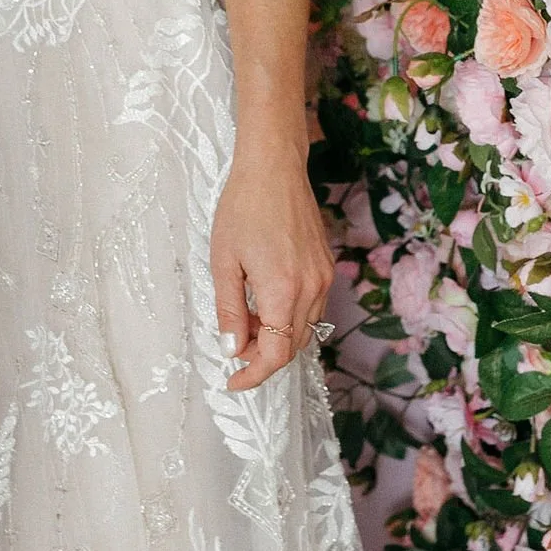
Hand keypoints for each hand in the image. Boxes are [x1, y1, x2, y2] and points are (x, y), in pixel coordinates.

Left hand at [211, 149, 334, 391]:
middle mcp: (311, 288)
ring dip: (276, 338)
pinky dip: (289, 318)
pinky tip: (264, 302)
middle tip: (232, 345)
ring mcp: (323, 278)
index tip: (234, 381)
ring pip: (304, 330)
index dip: (254, 375)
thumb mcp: (223, 261)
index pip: (276, 354)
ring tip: (244, 320)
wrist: (274, 168)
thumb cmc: (243, 208)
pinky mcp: (326, 267)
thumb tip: (232, 349)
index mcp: (282, 289)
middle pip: (293, 347)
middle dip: (261, 356)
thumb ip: (228, 310)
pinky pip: (312, 308)